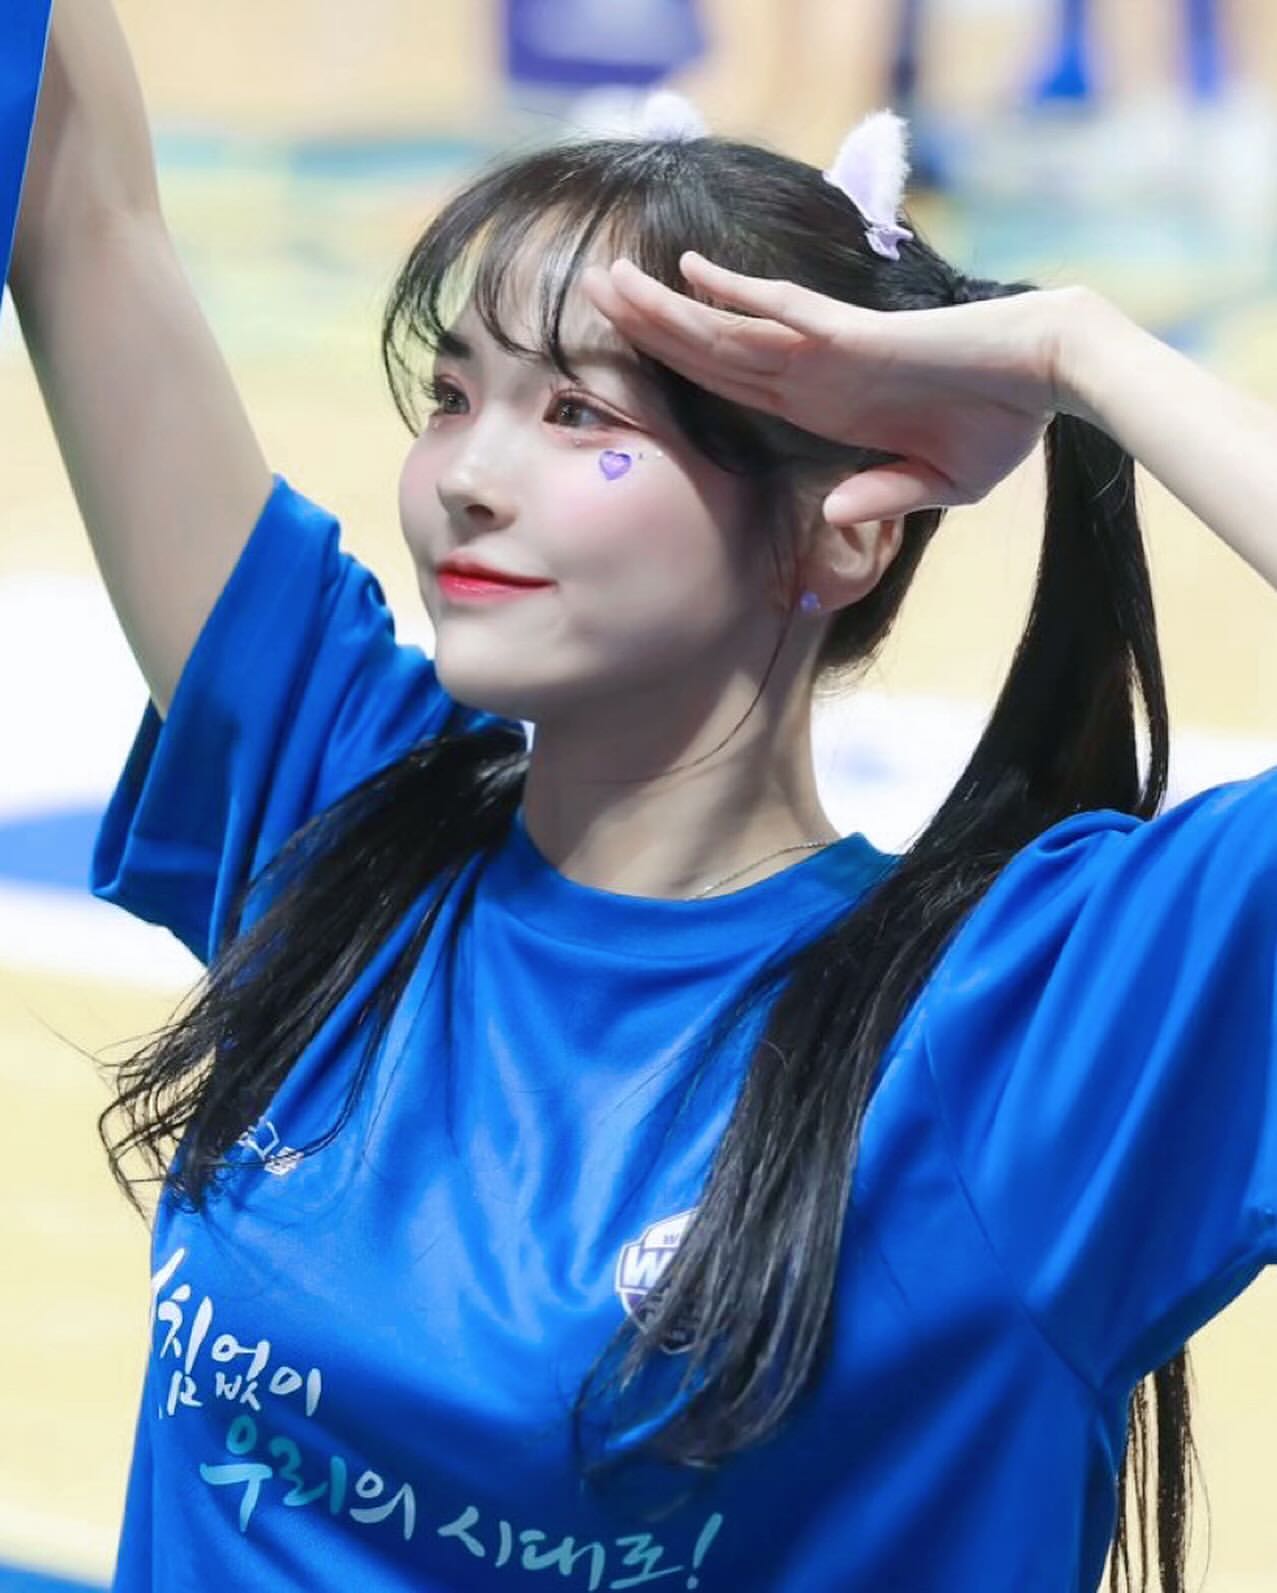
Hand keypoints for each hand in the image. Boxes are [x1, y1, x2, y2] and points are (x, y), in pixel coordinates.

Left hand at [582, 253, 1074, 526]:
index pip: (729, 387)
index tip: (620, 362)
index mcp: (822, 408)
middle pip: (709, 352)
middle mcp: (813, 375)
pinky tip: (691, 274)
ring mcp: (829, 353)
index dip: (674, 371)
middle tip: (583, 301)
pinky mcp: (856, 337)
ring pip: (729, 328)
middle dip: (646, 330)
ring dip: (667, 308)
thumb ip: (878, 494)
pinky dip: (739, 292)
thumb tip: (831, 514)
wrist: (1053, 381)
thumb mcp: (932, 481)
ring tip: (607, 284)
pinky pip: (786, 311)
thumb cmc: (1002, 425)